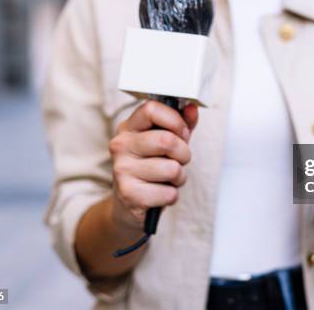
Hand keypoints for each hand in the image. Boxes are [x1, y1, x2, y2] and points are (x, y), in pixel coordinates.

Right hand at [108, 100, 197, 233]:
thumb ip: (181, 124)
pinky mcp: (129, 194)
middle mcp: (121, 145)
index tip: (182, 133)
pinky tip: (159, 194)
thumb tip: (192, 108)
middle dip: (183, 154)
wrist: (128, 205)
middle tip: (178, 161)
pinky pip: (169, 193)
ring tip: (167, 179)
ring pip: (172, 169)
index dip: (175, 121)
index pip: (151, 109)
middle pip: (167, 140)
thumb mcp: (166, 144)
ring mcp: (122, 170)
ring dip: (179, 177)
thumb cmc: (151, 168)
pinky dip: (171, 196)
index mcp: (128, 127)